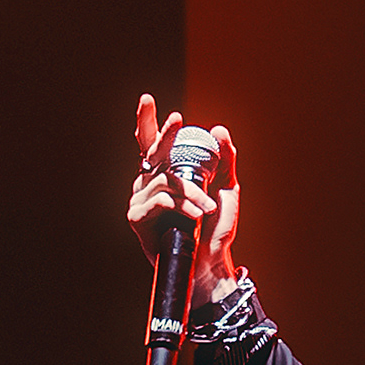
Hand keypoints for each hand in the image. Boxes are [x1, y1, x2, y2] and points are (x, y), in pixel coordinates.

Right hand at [127, 91, 240, 295]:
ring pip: (165, 179)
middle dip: (163, 134)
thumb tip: (219, 129)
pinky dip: (181, 205)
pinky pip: (160, 200)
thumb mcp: (226, 190)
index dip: (149, 122)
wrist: (209, 264)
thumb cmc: (214, 230)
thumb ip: (224, 160)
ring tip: (207, 208)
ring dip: (192, 192)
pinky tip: (195, 215)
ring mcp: (141, 200)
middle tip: (177, 120)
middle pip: (150, 152)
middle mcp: (149, 184)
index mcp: (166, 175)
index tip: (147, 100)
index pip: (154, 144)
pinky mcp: (137, 217)